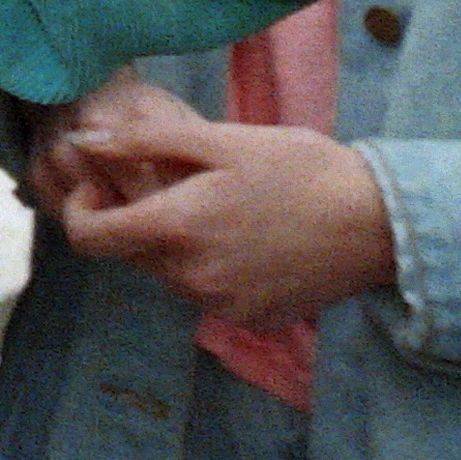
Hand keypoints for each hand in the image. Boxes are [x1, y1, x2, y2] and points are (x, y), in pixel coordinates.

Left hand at [48, 79, 399, 331]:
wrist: (380, 223)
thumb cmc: (300, 168)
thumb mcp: (219, 140)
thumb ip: (141, 142)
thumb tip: (80, 139)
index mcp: (178, 230)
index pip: (89, 238)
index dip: (80, 208)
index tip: (99, 184)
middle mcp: (193, 279)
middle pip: (128, 255)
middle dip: (132, 220)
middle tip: (167, 183)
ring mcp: (223, 306)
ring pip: (166, 275)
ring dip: (170, 244)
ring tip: (214, 206)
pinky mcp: (252, 319)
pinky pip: (204, 293)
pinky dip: (206, 266)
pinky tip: (243, 237)